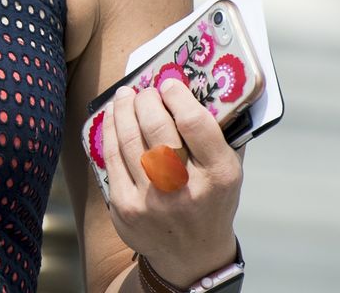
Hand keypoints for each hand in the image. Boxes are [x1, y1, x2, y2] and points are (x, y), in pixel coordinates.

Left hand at [96, 78, 242, 286]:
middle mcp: (185, 189)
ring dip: (124, 109)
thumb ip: (219, 132)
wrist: (191, 255)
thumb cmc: (210, 201)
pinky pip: (111, 157)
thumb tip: (198, 86)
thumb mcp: (229, 170)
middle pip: (157, 126)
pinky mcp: (124, 208)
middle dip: (146, 99)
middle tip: (145, 90)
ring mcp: (151, 200)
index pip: (194, 122)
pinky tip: (113, 118)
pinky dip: (110, 131)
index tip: (169, 84)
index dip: (177, 95)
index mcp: (218, 176)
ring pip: (129, 138)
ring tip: (126, 95)